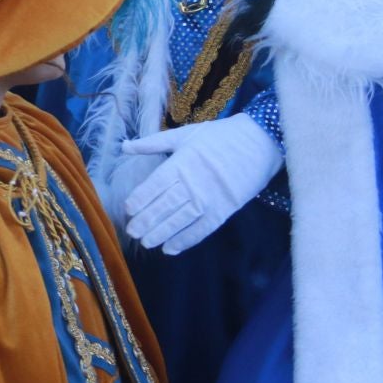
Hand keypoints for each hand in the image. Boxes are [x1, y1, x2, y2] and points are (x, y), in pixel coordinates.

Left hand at [121, 113, 281, 253]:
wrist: (259, 143)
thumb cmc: (218, 137)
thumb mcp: (184, 134)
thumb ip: (153, 143)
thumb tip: (123, 146)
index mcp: (182, 163)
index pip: (155, 185)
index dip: (140, 199)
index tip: (128, 209)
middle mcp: (194, 183)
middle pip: (166, 205)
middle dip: (147, 220)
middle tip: (132, 232)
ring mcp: (210, 199)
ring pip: (182, 220)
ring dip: (163, 233)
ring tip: (147, 242)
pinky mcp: (224, 210)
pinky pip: (202, 229)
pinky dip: (186, 240)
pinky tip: (171, 248)